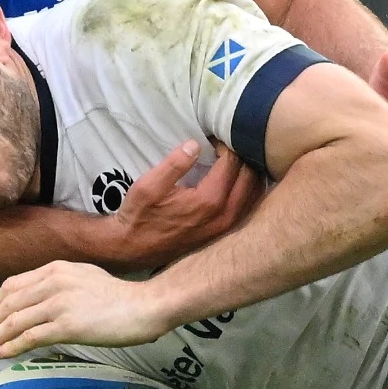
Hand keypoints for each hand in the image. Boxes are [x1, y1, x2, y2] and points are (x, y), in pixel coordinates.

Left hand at [0, 260, 175, 357]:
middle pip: (8, 304)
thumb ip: (60, 284)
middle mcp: (53, 282)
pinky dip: (10, 347)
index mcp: (55, 269)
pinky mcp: (67, 325)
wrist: (145, 306)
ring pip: (14, 322)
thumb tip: (40, 303)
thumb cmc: (120, 297)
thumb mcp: (84, 278)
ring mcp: (59, 303)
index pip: (12, 286)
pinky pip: (29, 337)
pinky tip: (0, 354)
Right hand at [99, 141, 259, 270]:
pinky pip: (248, 208)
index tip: (215, 138)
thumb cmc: (139, 216)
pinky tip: (242, 181)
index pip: (231, 164)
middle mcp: (224, 215)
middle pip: (250, 177)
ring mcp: (226, 227)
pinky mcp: (224, 233)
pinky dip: (251, 191)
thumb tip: (196, 144)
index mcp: (208, 200)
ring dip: (251, 174)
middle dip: (243, 157)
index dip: (226, 146)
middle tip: (229, 146)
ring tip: (238, 159)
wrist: (133, 249)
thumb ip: (175, 164)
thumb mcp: (149, 185)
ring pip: (254, 194)